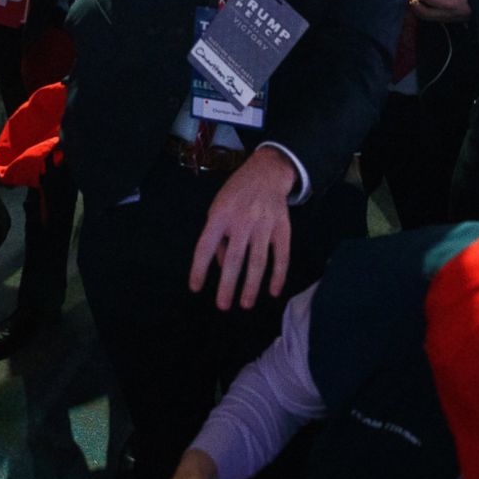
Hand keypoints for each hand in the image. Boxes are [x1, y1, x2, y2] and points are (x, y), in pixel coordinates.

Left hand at [189, 146, 294, 309]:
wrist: (266, 172)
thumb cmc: (236, 194)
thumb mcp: (217, 208)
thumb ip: (218, 237)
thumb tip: (223, 268)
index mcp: (220, 215)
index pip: (206, 246)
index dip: (199, 268)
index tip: (195, 288)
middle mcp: (242, 220)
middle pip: (234, 258)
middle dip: (228, 285)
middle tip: (223, 306)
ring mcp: (264, 224)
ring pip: (258, 260)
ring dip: (252, 285)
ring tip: (246, 304)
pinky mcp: (283, 228)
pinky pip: (281, 255)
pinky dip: (278, 275)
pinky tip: (273, 291)